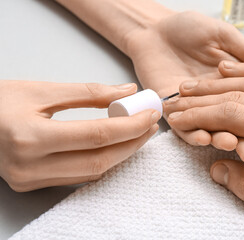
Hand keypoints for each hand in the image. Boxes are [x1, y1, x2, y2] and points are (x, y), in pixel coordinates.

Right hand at [0, 80, 159, 191]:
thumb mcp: (42, 91)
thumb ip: (88, 93)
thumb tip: (126, 91)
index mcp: (30, 136)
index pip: (97, 135)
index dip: (130, 126)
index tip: (150, 114)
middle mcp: (30, 166)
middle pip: (99, 159)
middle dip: (132, 142)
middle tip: (149, 125)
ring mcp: (31, 180)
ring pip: (92, 172)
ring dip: (121, 154)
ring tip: (137, 134)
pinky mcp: (33, 184)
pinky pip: (78, 177)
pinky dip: (101, 162)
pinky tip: (114, 147)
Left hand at [127, 11, 243, 148]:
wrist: (155, 30)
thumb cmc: (189, 30)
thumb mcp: (225, 37)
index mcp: (234, 86)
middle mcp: (217, 102)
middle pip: (235, 126)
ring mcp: (196, 110)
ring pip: (210, 131)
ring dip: (220, 139)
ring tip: (229, 143)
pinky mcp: (173, 114)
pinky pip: (183, 129)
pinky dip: (192, 134)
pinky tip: (201, 137)